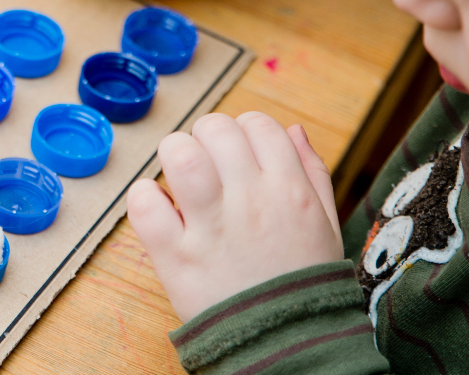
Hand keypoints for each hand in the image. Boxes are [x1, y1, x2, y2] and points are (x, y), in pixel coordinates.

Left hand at [127, 112, 342, 322]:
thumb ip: (311, 172)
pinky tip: (160, 212)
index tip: (237, 155)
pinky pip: (145, 204)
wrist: (287, 345)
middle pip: (215, 129)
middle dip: (204, 139)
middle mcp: (250, 202)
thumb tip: (293, 130)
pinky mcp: (175, 257)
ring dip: (174, 158)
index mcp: (290, 191)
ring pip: (179, 155)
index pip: (258, 124)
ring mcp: (210, 228)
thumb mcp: (324, 224)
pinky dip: (144, 199)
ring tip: (180, 182)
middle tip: (205, 166)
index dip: (243, 132)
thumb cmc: (302, 282)